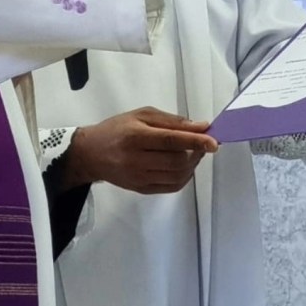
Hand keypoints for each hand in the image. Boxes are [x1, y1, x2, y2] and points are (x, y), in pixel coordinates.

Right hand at [64, 106, 218, 194]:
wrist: (91, 154)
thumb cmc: (118, 128)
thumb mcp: (142, 115)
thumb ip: (172, 121)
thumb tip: (201, 126)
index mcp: (136, 137)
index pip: (171, 141)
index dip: (195, 141)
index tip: (215, 141)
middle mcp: (137, 160)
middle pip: (177, 161)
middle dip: (197, 152)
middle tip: (204, 143)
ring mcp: (139, 178)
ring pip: (177, 176)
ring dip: (193, 164)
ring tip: (195, 152)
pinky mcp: (142, 190)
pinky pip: (172, 187)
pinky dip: (185, 177)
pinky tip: (185, 165)